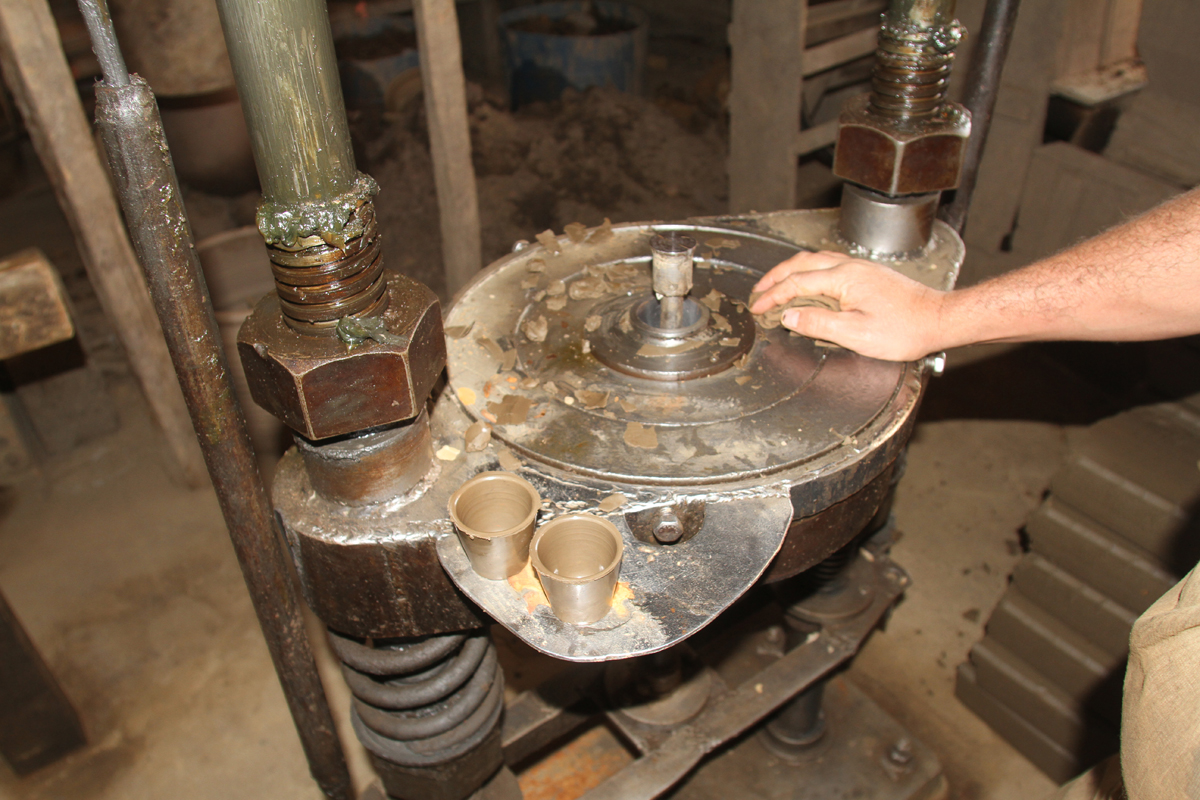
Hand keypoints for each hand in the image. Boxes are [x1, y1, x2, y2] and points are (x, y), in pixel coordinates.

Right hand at [749, 251, 946, 361]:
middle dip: (775, 276)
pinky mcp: (868, 274)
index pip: (796, 283)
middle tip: (759, 291)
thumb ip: (819, 324)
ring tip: (777, 284)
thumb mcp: (856, 335)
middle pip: (801, 263)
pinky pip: (829, 264)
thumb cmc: (904, 329)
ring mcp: (860, 268)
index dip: (773, 296)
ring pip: (815, 260)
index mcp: (844, 279)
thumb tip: (790, 317)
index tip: (758, 307)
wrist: (938, 319)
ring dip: (791, 270)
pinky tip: (809, 281)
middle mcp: (850, 267)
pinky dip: (809, 270)